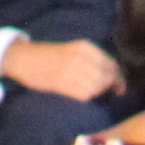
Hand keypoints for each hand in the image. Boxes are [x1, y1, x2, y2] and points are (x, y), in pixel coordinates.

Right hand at [0, 37, 125, 102]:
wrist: (24, 58)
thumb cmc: (48, 55)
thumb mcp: (72, 49)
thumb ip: (90, 59)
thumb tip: (110, 74)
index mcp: (84, 47)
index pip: (110, 64)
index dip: (118, 77)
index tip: (120, 87)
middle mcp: (80, 57)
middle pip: (106, 76)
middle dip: (111, 86)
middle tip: (112, 92)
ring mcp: (71, 70)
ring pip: (97, 86)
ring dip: (98, 92)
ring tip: (93, 92)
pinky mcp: (62, 83)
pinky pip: (84, 94)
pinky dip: (87, 97)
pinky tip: (83, 95)